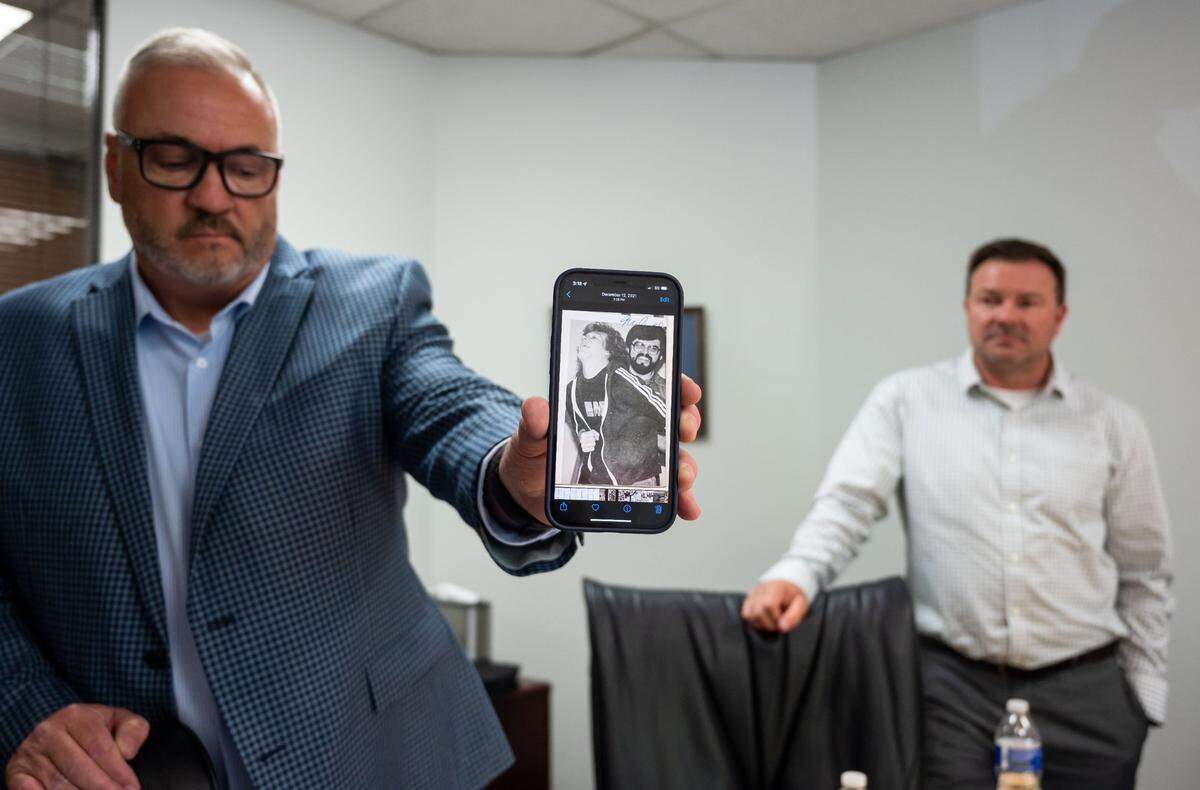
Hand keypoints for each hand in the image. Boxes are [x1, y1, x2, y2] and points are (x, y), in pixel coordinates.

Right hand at [6, 703, 148, 789]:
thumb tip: (127, 752)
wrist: (56, 731)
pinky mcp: (16, 773)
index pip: (99, 747)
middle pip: (78, 767)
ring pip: (57, 784)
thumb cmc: (94, 730)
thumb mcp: (118, 721)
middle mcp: (48, 731)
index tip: (131, 788)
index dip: (118, 771)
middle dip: (102, 788)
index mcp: (76, 715)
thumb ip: (132, 731)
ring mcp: (29, 753)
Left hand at [499, 373, 703, 524]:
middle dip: (686, 423)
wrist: (527, 495)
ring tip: (683, 478)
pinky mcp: (634, 488)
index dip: (673, 385)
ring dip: (685, 467)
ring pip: (672, 458)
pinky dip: (680, 501)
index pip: (647, 388)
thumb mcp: (529, 438)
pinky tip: (687, 509)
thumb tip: (536, 406)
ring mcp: (634, 460)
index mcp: (607, 408)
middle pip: (669, 420)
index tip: (687, 390)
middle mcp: (627, 431)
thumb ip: (534, 424)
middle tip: (684, 430)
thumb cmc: (532, 458)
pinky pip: (663, 493)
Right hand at [741, 580, 808, 631]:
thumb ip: (794, 616)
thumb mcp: (802, 605)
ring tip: (772, 621)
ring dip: (761, 623)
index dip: (776, 617)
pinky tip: (765, 619)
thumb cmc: (794, 596)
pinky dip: (754, 621)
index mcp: (775, 587)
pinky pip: (745, 614)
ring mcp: (752, 594)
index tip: (784, 620)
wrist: (788, 586)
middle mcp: (760, 589)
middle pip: (757, 612)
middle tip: (779, 622)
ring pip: (749, 614)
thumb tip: (782, 627)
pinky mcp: (748, 600)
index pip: (768, 605)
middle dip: (769, 623)